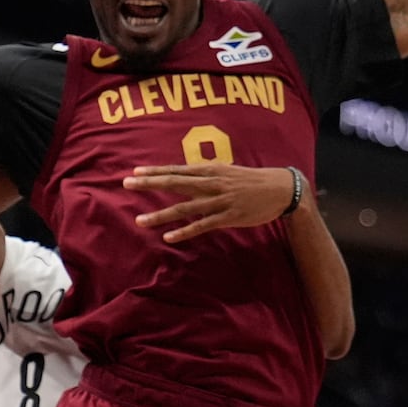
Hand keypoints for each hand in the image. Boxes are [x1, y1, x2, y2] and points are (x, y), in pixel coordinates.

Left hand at [123, 163, 297, 243]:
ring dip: (161, 214)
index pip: (177, 169)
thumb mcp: (228, 170)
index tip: (135, 171)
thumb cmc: (252, 180)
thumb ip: (207, 172)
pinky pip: (202, 225)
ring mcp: (220, 201)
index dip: (156, 171)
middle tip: (127, 184)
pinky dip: (185, 231)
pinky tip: (169, 237)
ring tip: (141, 220)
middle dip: (150, 184)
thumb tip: (188, 172)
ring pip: (185, 208)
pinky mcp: (228, 217)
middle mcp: (212, 183)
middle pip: (175, 183)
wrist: (280, 189)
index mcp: (211, 170)